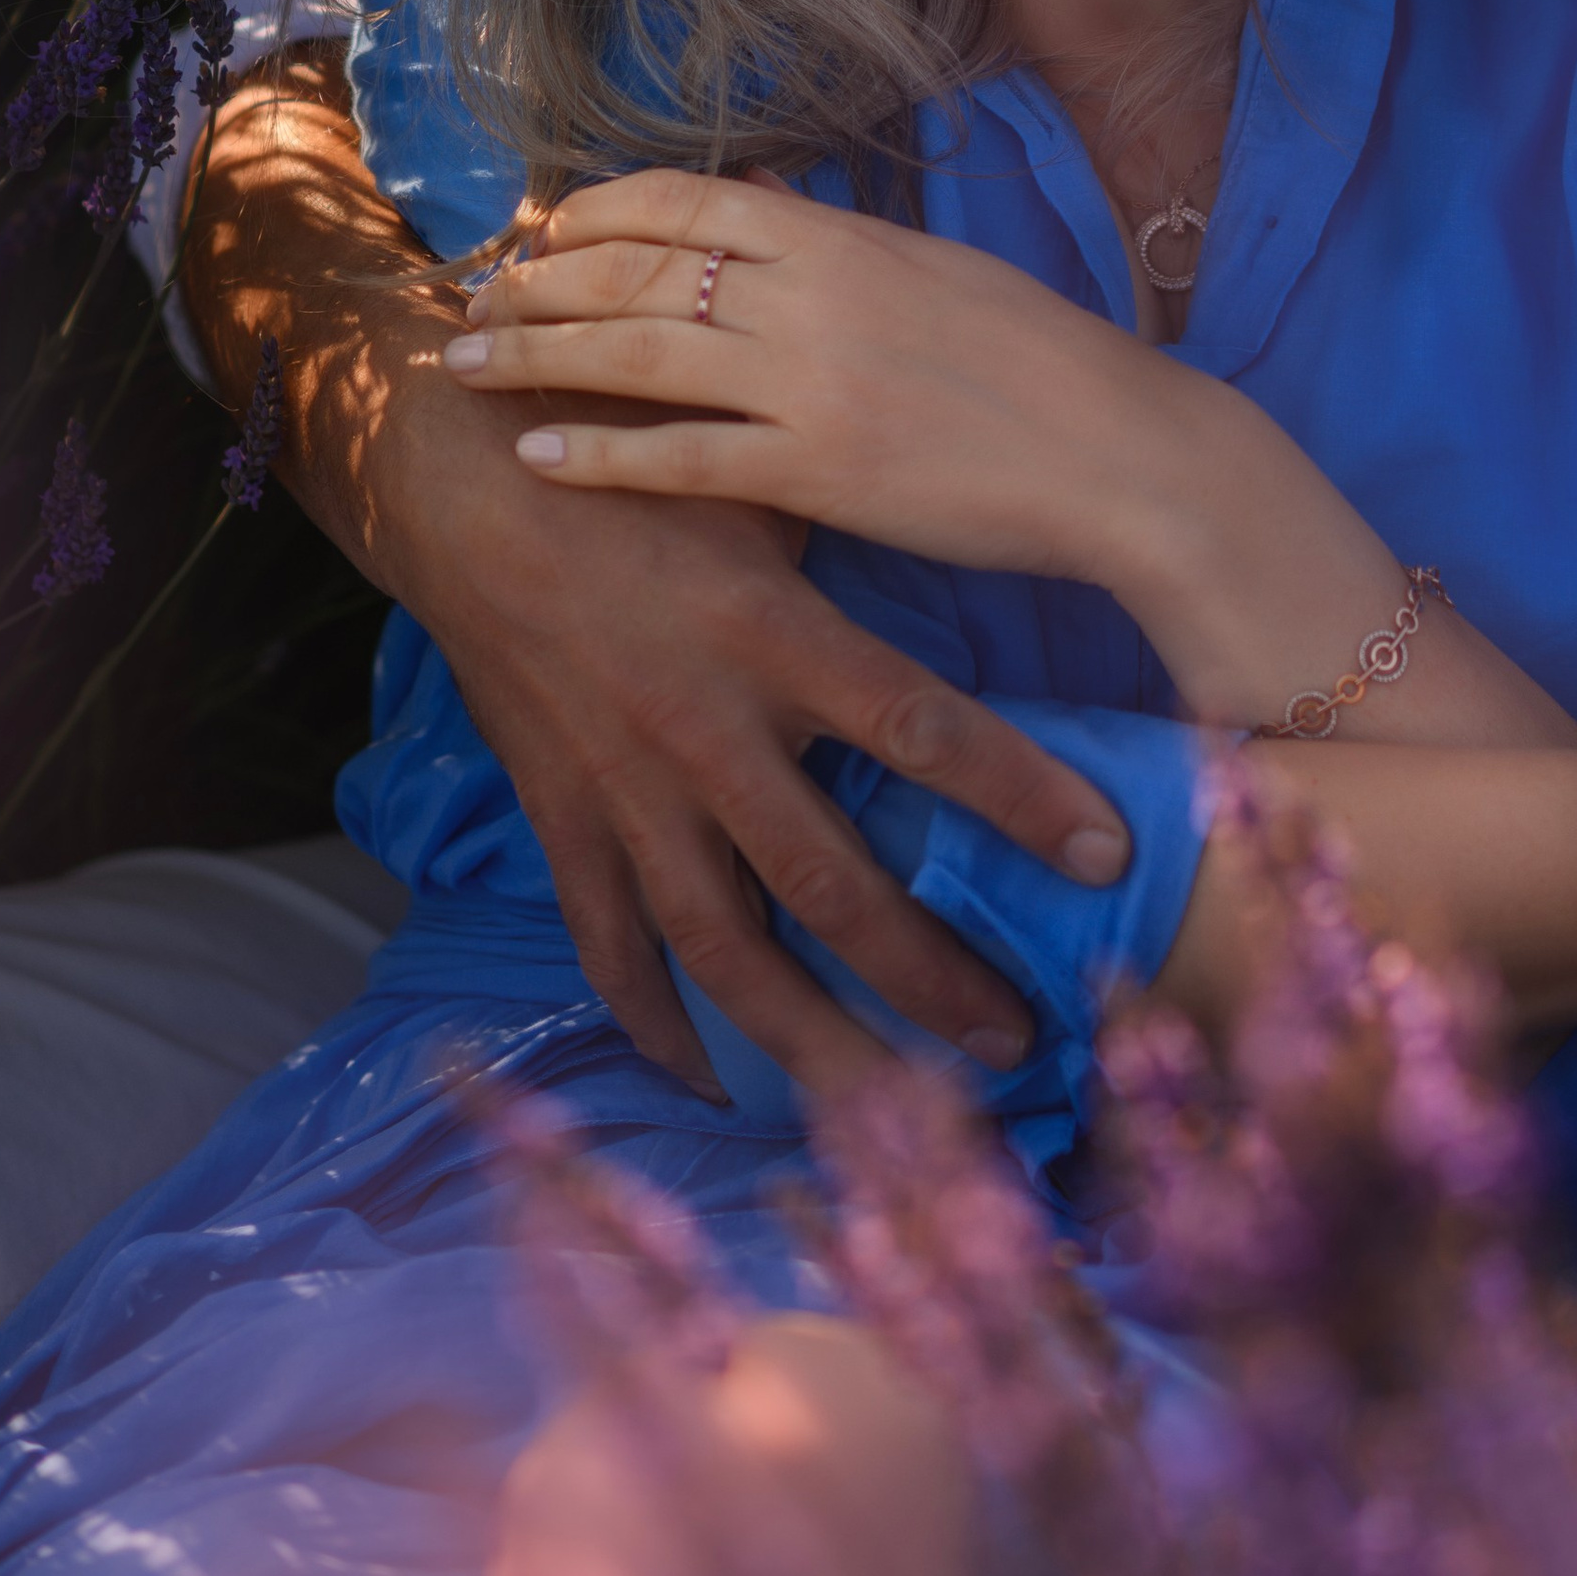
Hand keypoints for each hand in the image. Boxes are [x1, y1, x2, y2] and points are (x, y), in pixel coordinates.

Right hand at [181, 57, 1130, 1095]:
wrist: (464, 476)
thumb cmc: (642, 461)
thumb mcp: (767, 484)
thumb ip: (857, 548)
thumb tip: (992, 555)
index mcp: (772, 634)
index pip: (922, 729)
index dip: (1021, 797)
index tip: (1112, 855)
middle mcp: (704, 729)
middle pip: (831, 884)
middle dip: (929, 977)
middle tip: (1017, 1047)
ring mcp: (627, 789)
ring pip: (726, 951)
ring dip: (812, 1042)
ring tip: (893, 1114)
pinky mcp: (563, 816)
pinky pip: (610, 945)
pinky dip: (656, 1023)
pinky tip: (712, 1083)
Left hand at [447, 169, 1207, 586]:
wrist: (1120, 453)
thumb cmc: (1038, 361)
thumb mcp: (933, 267)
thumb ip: (835, 237)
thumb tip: (756, 195)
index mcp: (842, 236)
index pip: (683, 198)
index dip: (594, 210)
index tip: (540, 231)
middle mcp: (812, 296)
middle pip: (635, 270)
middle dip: (536, 282)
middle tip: (471, 299)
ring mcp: (811, 384)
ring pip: (636, 355)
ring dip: (536, 355)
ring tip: (462, 366)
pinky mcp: (820, 473)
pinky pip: (683, 459)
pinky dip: (600, 453)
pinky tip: (536, 454)